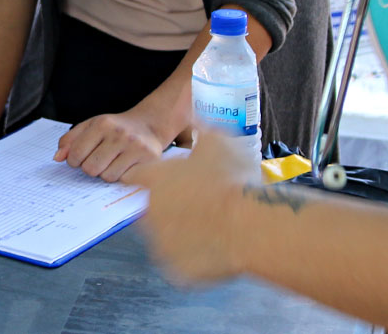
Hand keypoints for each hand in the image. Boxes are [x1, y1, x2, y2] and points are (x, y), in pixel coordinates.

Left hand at [56, 85, 187, 181]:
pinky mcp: (149, 159)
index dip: (74, 161)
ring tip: (113, 162)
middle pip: (91, 169)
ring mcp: (136, 147)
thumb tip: (57, 158)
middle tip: (98, 161)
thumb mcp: (90, 126)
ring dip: (107, 173)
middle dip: (91, 168)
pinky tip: (125, 166)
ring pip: (108, 177)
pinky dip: (122, 177)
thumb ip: (70, 140)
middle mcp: (120, 134)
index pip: (76, 154)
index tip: (80, 159)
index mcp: (102, 124)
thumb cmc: (115, 129)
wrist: (149, 125)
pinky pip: (125, 180)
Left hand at [128, 129, 261, 284]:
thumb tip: (196, 118)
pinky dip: (195, 257)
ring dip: (183, 231)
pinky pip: (182, 262)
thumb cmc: (234, 181)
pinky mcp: (175, 269)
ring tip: (214, 225)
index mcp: (154, 180)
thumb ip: (202, 129)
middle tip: (201, 204)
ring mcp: (160, 244)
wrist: (249, 225)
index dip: (153, 178)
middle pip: (152, 209)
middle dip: (172, 206)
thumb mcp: (219, 141)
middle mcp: (150, 212)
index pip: (137, 176)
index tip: (168, 181)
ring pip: (166, 237)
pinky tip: (217, 246)